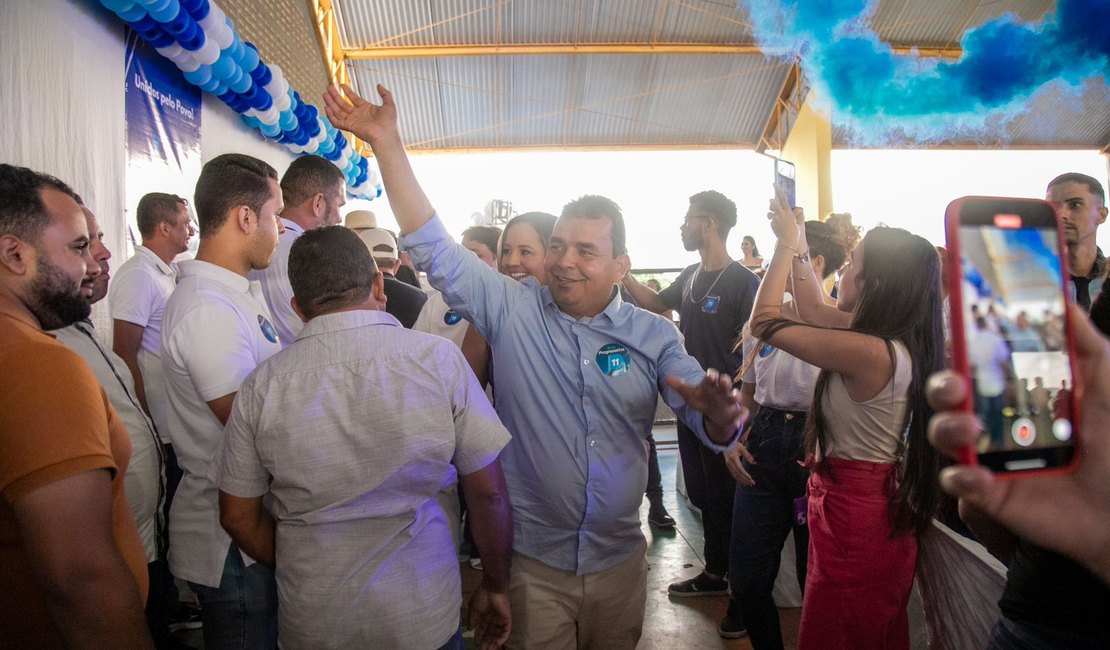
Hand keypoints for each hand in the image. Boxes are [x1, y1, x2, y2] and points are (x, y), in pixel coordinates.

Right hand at [322, 83, 397, 144]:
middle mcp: (357, 115)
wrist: (386, 134)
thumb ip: (385, 94)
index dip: (347, 92)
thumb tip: (379, 85)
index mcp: (365, 109)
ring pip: (338, 111)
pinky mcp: (349, 127)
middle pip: (343, 104)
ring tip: (325, 94)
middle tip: (329, 87)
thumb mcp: (389, 104)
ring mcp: (352, 121)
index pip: (353, 99)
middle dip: (335, 96)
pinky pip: (336, 122)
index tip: (341, 85)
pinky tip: (327, 107)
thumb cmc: (389, 122)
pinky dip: (330, 116)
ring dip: (330, 103)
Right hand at [467, 585, 510, 648]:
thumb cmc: (482, 596)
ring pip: (497, 635)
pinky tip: (496, 644)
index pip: (482, 630)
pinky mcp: (507, 619)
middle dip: (486, 643)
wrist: (491, 588)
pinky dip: (501, 638)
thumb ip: (472, 620)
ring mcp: (500, 620)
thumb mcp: (473, 609)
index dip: (479, 638)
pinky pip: (505, 631)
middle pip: (489, 634)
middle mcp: (492, 620)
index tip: (476, 645)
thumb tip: (469, 629)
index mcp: (484, 616)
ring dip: (494, 643)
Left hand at [666, 368, 747, 444]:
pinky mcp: (736, 413)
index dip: (711, 376)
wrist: (715, 412)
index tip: (710, 375)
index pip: (712, 377)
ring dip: (736, 396)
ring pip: (736, 396)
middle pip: (725, 384)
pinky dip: (741, 417)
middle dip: (725, 382)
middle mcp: (722, 391)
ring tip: (735, 397)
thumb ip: (680, 386)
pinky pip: (741, 413)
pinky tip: (737, 422)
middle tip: (724, 381)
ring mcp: (730, 401)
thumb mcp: (690, 395)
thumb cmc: (703, 400)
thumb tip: (666, 377)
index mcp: (711, 385)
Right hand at [724, 442, 755, 486]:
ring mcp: (728, 465)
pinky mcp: (728, 466)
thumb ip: (748, 455)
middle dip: (745, 479)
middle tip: (752, 483)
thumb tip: (754, 463)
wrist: (724, 443)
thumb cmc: (733, 444)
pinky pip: (733, 474)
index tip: (750, 478)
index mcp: (733, 458)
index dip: (745, 474)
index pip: (740, 468)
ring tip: (749, 484)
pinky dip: (738, 479)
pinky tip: (742, 482)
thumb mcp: (742, 448)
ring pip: (735, 475)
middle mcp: (730, 463)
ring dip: (742, 480)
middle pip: (738, 474)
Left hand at [767, 185, 800, 247]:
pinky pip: (771, 220)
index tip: (776, 185)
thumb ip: (787, 215)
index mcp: (789, 212)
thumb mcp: (793, 221)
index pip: (783, 199)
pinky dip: (773, 221)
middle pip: (774, 202)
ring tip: (772, 212)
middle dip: (772, 198)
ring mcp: (776, 218)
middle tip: (770, 194)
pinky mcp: (772, 223)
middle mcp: (782, 213)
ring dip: (770, 210)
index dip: (780, 192)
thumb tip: (784, 212)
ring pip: (770, 210)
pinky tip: (776, 227)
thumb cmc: (794, 232)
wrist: (788, 239)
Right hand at [926, 305, 1109, 584]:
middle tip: (957, 387)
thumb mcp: (1104, 390)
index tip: (950, 326)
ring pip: (941, 432)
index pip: (974, 361)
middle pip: (946, 393)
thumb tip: (1068, 304)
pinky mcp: (984, 491)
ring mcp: (983, 454)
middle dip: (942, 385)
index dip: (957, 342)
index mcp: (1013, 390)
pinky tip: (983, 478)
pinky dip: (962, 477)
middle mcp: (991, 418)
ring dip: (948, 427)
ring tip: (971, 431)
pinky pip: (955, 480)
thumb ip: (1088, 348)